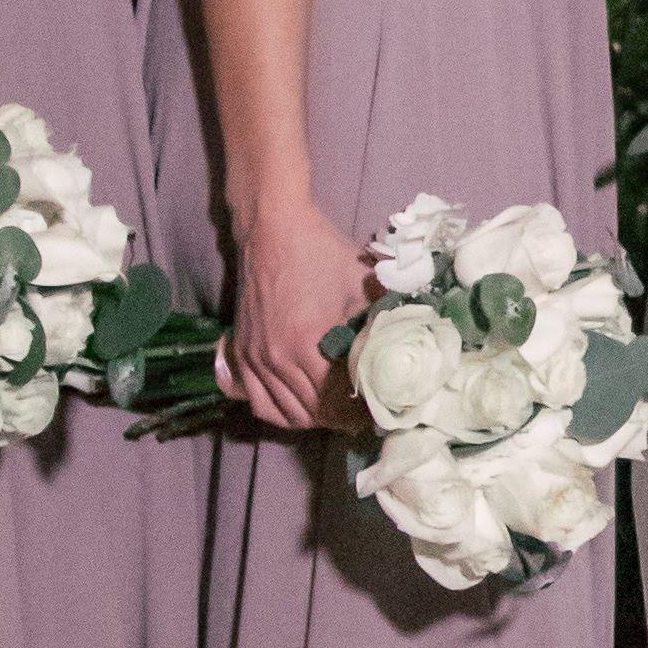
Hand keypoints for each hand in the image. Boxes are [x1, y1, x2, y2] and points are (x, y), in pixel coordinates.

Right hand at [219, 189, 373, 431]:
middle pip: (314, 412)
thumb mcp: (361, 285)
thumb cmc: (320, 252)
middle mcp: (277, 359)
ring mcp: (256, 359)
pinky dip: (282, 413)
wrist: (271, 228)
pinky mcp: (242, 354)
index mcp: (307, 344)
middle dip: (342, 418)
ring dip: (314, 419)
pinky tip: (302, 407)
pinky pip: (259, 403)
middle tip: (363, 414)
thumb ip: (381, 320)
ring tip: (336, 413)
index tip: (379, 408)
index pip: (338, 399)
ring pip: (286, 414)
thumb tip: (405, 349)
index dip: (361, 410)